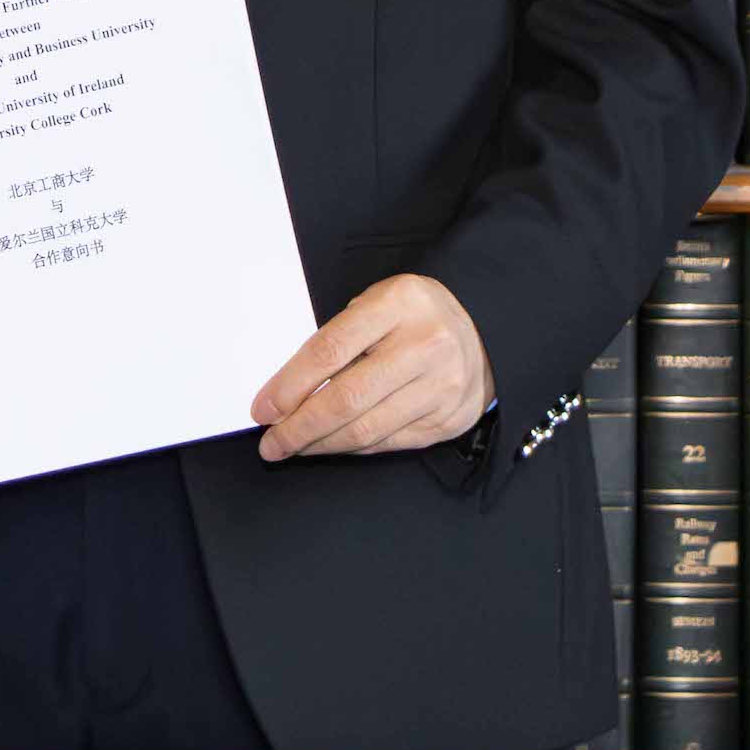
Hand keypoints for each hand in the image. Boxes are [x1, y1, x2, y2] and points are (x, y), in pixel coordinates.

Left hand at [251, 273, 491, 462]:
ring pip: (366, 429)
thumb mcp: (377, 302)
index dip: (289, 385)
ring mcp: (441, 386)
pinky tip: (331, 445)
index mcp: (397, 304)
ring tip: (294, 447)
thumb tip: (287, 391)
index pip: (329, 350)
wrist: (487, 327)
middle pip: (346, 398)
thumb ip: (339, 338)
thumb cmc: (415, 314)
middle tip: (271, 442)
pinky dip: (353, 447)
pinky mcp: (448, 419)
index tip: (263, 408)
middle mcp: (424, 345)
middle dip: (299, 427)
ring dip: (321, 444)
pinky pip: (389, 442)